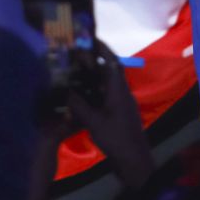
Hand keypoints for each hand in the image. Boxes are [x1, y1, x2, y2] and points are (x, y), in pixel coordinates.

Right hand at [66, 43, 153, 190]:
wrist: (133, 160)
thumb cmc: (116, 137)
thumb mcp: (94, 121)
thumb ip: (80, 105)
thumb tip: (65, 90)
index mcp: (118, 89)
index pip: (112, 62)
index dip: (103, 49)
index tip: (91, 38)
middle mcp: (121, 93)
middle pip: (108, 72)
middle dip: (93, 63)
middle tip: (76, 56)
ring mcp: (121, 104)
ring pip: (106, 86)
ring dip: (92, 79)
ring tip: (74, 74)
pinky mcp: (118, 115)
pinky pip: (104, 98)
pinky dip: (93, 94)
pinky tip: (81, 98)